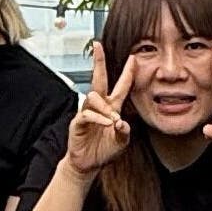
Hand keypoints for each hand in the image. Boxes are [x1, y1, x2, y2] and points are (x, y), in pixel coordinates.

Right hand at [65, 43, 137, 175]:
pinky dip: (98, 118)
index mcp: (112, 108)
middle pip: (98, 79)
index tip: (133, 58)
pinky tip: (106, 124)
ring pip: (93, 98)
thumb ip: (125, 133)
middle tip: (98, 46)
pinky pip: (87, 114)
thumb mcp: (121, 143)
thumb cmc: (104, 150)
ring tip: (112, 120)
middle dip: (98, 62)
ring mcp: (87, 113)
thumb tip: (122, 123)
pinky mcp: (78, 122)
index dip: (127, 73)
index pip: (121, 87)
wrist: (89, 164)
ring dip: (104, 107)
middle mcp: (99, 107)